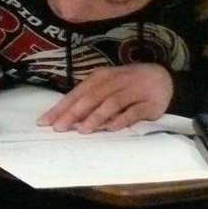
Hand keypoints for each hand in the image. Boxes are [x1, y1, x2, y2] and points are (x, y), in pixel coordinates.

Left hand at [37, 64, 173, 133]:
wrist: (163, 78)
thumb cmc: (126, 85)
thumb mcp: (105, 86)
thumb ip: (88, 99)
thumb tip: (65, 116)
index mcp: (99, 77)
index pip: (76, 94)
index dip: (60, 108)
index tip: (44, 122)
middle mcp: (113, 82)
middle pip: (90, 98)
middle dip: (72, 113)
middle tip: (59, 127)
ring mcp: (132, 91)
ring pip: (110, 103)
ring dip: (95, 117)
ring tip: (82, 130)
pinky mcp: (149, 103)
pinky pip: (134, 111)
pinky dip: (122, 119)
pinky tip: (111, 128)